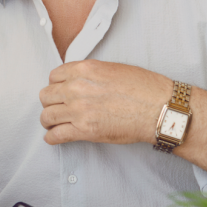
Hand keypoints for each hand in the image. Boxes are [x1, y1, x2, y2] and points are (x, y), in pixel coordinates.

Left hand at [39, 60, 170, 145]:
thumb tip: (77, 79)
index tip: (60, 92)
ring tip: (53, 124)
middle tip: (56, 108)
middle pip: (46, 96)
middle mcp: (76, 88)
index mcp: (82, 69)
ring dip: (48, 121)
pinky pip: (56, 135)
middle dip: (50, 103)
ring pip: (47, 116)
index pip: (53, 76)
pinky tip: (53, 138)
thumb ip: (88, 73)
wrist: (160, 109)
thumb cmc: (144, 87)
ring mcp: (78, 110)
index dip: (56, 85)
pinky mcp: (85, 130)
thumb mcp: (112, 68)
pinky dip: (52, 138)